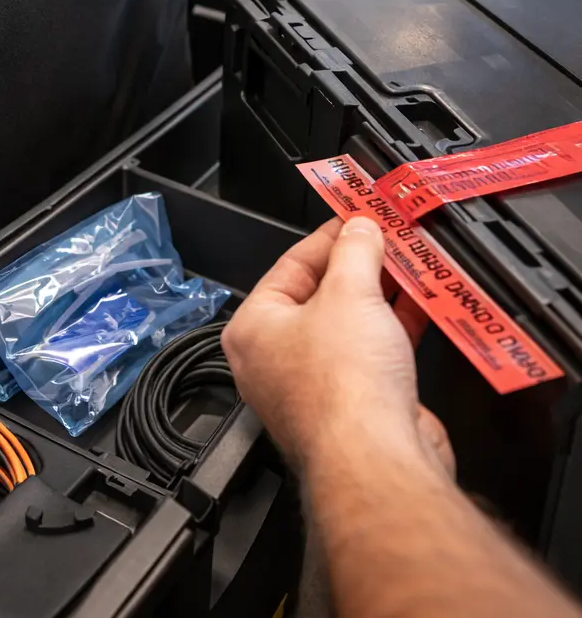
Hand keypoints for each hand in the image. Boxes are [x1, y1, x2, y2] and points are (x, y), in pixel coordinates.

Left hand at [221, 217, 453, 477]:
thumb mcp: (349, 293)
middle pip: (322, 295)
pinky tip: (423, 304)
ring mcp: (316, 386)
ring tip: (410, 263)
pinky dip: (398, 328)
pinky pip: (375, 353)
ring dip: (383, 294)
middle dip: (360, 266)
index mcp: (253, 329)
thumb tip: (359, 228)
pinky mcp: (356, 407)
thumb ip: (355, 252)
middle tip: (388, 238)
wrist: (378, 460)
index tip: (355, 217)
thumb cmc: (341, 390)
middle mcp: (276, 359)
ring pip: (351, 325)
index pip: (290, 265)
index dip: (328, 237)